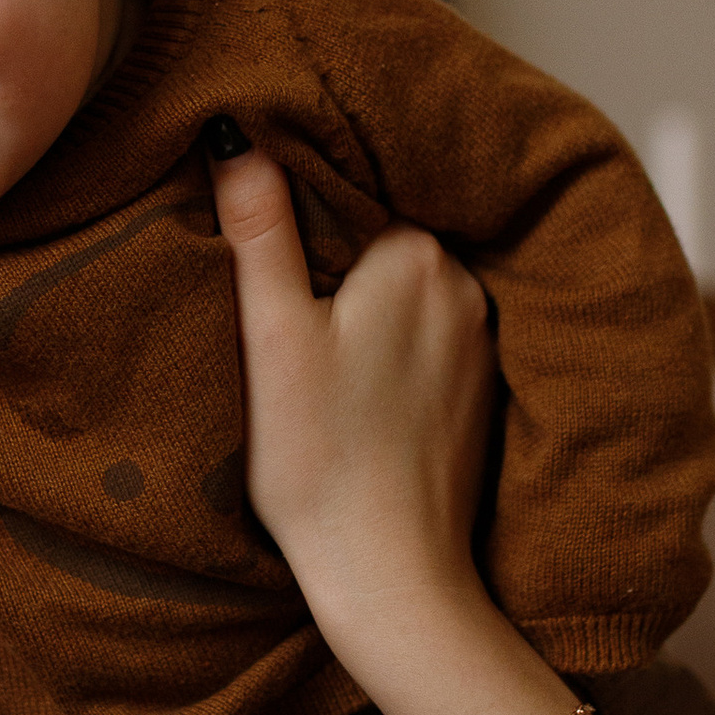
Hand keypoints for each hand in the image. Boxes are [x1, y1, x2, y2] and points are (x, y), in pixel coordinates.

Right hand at [209, 144, 592, 714]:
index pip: (348, 195)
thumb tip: (237, 139)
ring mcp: (478, 343)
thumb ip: (262, 233)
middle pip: (379, 243)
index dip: (299, 214)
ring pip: (404, 295)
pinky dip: (392, 350)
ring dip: (365, 307)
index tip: (261, 242)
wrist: (391, 576)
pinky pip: (425, 342)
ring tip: (317, 348)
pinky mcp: (476, 394)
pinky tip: (358, 387)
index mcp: (415, 257)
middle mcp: (462, 288)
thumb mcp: (273, 339)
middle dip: (336, 260)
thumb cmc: (321, 464)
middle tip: (282, 305)